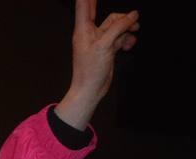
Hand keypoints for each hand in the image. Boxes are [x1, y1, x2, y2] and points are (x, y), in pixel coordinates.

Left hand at [55, 0, 138, 129]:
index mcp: (83, 30)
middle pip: (108, 16)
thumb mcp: (105, 45)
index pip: (85, 6)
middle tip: (132, 15)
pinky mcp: (107, 49)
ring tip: (136, 30)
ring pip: (117, 27)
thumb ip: (119, 27)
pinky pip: (120, 38)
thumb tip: (133, 15)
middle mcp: (90, 33)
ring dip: (127, 28)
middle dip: (121, 16)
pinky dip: (126, 39)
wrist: (90, 89)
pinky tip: (130, 44)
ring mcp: (100, 41)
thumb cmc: (90, 70)